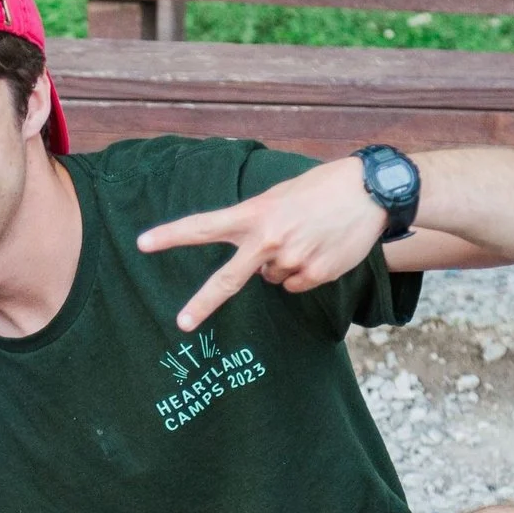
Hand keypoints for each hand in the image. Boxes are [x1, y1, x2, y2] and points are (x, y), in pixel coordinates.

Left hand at [136, 157, 393, 332]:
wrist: (370, 190)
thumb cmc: (321, 188)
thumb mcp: (280, 195)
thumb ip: (258, 224)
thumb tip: (256, 265)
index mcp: (254, 214)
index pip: (204, 226)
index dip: (172, 236)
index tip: (143, 244)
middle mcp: (268, 240)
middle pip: (227, 280)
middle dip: (203, 303)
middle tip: (182, 324)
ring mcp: (292, 260)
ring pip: (272, 279)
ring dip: (283, 264)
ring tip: (307, 236)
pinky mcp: (316, 274)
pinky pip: (297, 284)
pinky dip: (305, 272)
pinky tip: (320, 249)